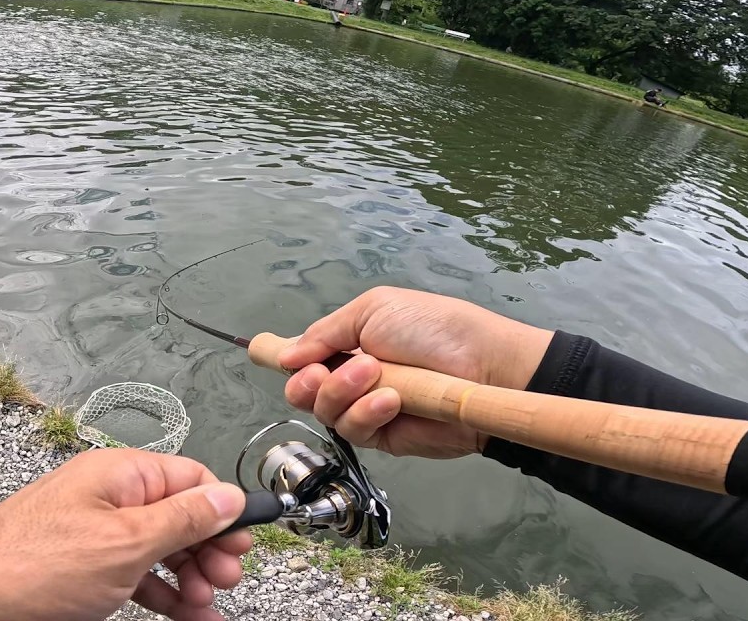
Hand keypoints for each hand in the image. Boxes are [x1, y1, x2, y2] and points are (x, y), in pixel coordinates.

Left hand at [0, 448, 248, 620]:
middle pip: (180, 516)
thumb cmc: (28, 565)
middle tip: (225, 580)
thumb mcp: (125, 544)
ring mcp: (95, 534)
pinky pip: (135, 575)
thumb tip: (228, 497)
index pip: (191, 478)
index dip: (224, 509)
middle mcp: (109, 498)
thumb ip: (183, 520)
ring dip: (190, 579)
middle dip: (209, 550)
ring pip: (160, 551)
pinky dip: (161, 594)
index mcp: (121, 475)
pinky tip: (182, 614)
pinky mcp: (82, 569)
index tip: (245, 542)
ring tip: (204, 607)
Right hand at [280, 287, 552, 458]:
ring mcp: (366, 409)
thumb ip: (325, 333)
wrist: (484, 366)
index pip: (302, 355)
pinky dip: (367, 412)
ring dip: (341, 392)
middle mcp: (350, 378)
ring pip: (324, 412)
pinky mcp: (384, 437)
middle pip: (301, 391)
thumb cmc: (434, 328)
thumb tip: (282, 356)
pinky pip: (355, 431)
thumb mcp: (374, 310)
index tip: (262, 354)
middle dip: (305, 381)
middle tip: (320, 372)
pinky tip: (391, 400)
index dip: (282, 357)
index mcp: (347, 343)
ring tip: (376, 376)